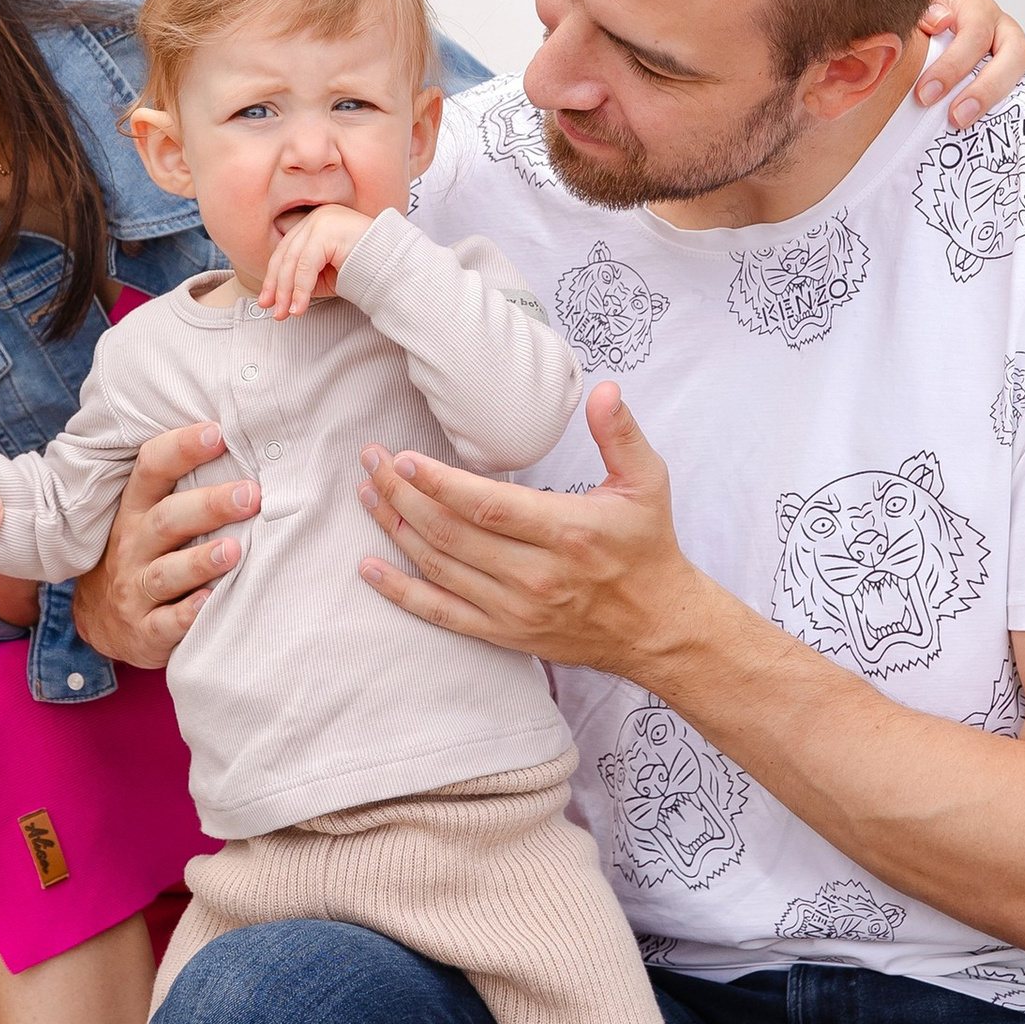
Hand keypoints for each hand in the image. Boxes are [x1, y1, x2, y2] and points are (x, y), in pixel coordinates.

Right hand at [70, 416, 259, 669]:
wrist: (101, 621)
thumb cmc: (142, 556)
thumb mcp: (147, 518)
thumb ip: (182, 488)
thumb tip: (244, 445)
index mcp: (136, 511)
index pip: (151, 469)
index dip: (181, 448)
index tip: (218, 432)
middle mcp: (132, 547)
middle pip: (167, 520)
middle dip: (209, 506)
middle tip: (250, 495)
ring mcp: (135, 590)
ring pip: (165, 573)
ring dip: (200, 561)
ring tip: (234, 550)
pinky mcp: (145, 631)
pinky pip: (164, 624)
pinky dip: (187, 615)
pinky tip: (210, 603)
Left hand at [259, 205, 370, 316]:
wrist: (395, 266)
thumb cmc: (364, 270)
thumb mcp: (326, 276)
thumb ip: (303, 279)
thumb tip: (279, 296)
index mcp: (314, 223)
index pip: (286, 251)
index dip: (274, 277)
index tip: (268, 300)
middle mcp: (316, 217)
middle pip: (286, 255)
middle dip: (277, 286)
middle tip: (273, 311)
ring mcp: (321, 221)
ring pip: (293, 261)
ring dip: (287, 292)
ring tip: (286, 314)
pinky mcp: (327, 231)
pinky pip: (306, 265)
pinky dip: (300, 289)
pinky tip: (299, 308)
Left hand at [358, 381, 709, 676]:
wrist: (657, 626)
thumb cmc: (647, 548)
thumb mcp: (647, 484)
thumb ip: (620, 434)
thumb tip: (603, 390)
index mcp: (566, 531)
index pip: (487, 506)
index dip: (439, 483)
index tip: (403, 457)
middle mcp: (535, 574)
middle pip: (451, 532)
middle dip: (402, 494)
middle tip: (372, 461)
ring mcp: (515, 608)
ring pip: (440, 567)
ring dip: (395, 529)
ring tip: (367, 494)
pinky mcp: (505, 633)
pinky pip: (442, 613)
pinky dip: (401, 592)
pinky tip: (370, 568)